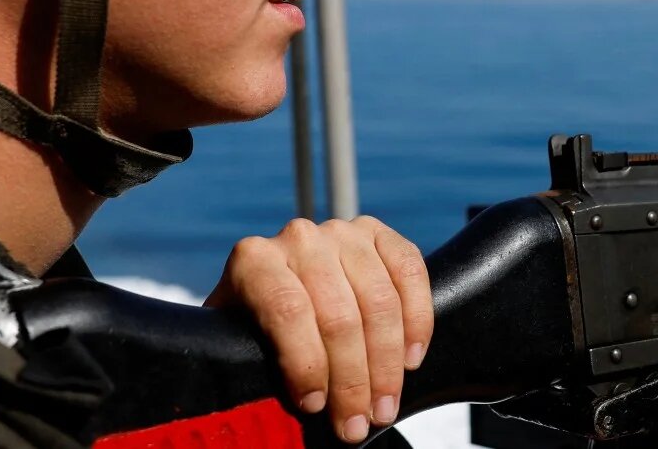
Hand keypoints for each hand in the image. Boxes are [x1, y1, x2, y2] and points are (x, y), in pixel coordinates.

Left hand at [207, 216, 432, 443]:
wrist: (279, 290)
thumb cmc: (256, 329)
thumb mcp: (239, 345)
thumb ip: (248, 364)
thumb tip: (275, 411)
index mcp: (254, 261)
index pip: (288, 310)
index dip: (306, 363)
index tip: (315, 406)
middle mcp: (299, 238)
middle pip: (338, 315)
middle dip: (352, 381)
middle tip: (355, 424)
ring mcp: (342, 232)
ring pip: (379, 300)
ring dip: (386, 365)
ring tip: (384, 407)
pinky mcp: (378, 234)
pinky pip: (409, 271)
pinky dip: (417, 320)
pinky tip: (410, 360)